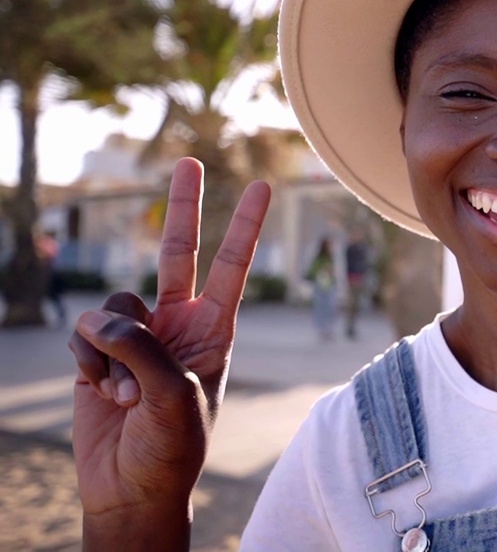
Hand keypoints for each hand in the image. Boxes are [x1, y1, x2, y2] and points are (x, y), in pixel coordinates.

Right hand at [68, 158, 269, 548]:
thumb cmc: (171, 449)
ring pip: (114, 306)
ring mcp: (137, 338)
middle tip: (188, 160)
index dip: (244, 226)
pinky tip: (101, 394)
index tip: (262, 186)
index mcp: (215, 332)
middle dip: (183, 208)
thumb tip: (106, 320)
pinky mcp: (97, 354)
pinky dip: (87, 361)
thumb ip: (145, 350)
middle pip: (177, 253)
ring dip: (111, 348)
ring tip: (125, 394)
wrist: (132, 488)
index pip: (233, 267)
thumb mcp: (175, 398)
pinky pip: (83, 333)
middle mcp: (179, 325)